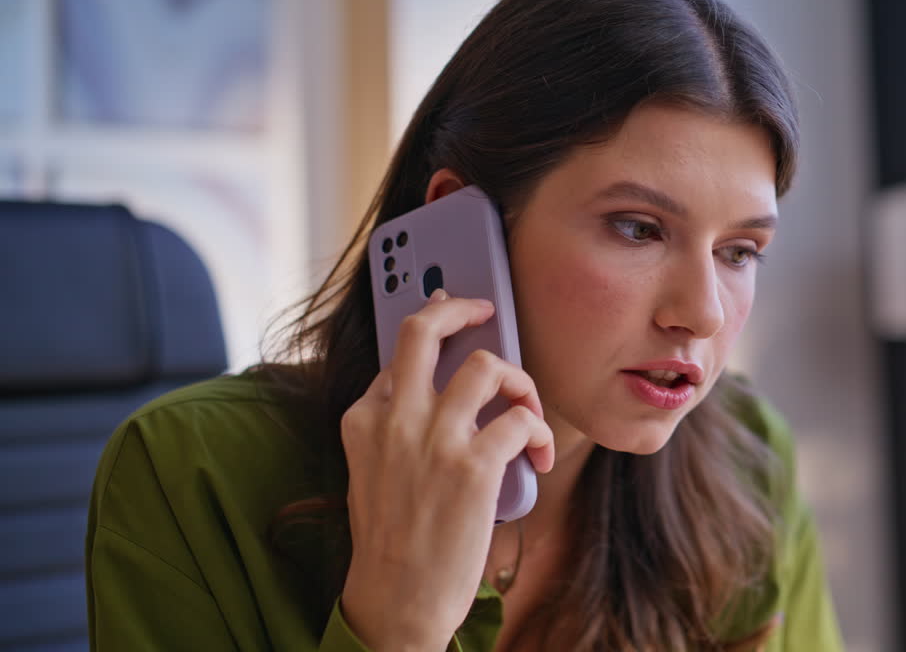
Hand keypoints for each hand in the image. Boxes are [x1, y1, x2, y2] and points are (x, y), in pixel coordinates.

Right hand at [338, 289, 554, 650]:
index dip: (433, 330)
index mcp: (362, 420)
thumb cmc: (393, 540)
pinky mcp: (473, 467)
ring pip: (486, 366)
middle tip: (485, 309)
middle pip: (424, 330)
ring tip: (527, 406)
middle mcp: (394, 420)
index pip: (399, 353)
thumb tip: (435, 388)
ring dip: (519, 381)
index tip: (451, 314)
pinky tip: (541, 456)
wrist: (397, 601)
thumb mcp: (372, 472)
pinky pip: (521, 420)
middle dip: (461, 306)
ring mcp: (434, 440)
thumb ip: (394, 427)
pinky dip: (540, 433)